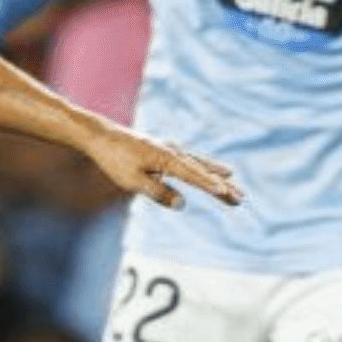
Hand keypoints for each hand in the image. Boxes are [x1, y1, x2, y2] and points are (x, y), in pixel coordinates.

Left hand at [83, 122, 241, 209]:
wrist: (100, 136)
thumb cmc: (114, 159)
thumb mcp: (133, 180)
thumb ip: (157, 192)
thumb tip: (182, 204)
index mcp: (166, 159)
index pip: (193, 176)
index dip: (210, 186)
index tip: (227, 193)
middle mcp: (172, 151)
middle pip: (202, 170)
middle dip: (221, 185)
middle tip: (241, 198)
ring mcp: (168, 149)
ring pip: (197, 163)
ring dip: (214, 173)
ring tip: (232, 178)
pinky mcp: (161, 149)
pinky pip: (187, 159)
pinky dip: (200, 165)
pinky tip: (205, 168)